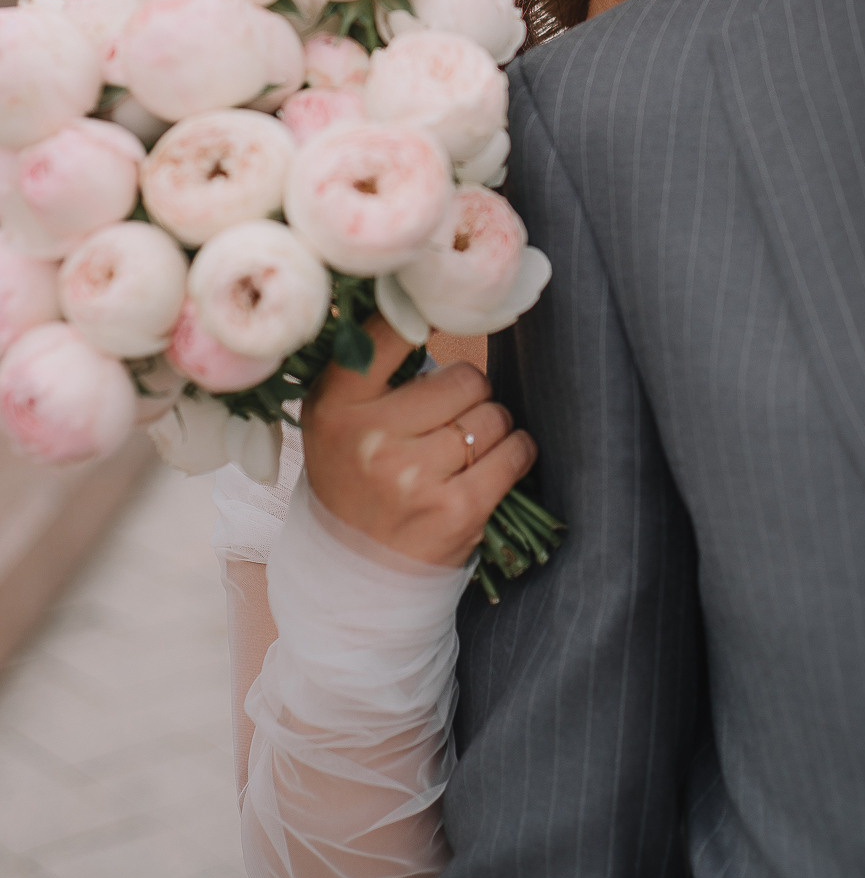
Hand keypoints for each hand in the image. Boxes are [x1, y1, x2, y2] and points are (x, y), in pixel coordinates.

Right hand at [301, 316, 536, 568]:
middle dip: (470, 395)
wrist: (355, 573)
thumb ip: (374, 369)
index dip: (426, 317)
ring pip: (493, 416)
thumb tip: (431, 304)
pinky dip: (516, 453)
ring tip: (466, 450)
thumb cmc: (357, 479)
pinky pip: (515, 453)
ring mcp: (414, 477)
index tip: (440, 316)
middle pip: (465, 378)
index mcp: (336, 404)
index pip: (392, 333)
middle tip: (451, 419)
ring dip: (493, 428)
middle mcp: (371, 438)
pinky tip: (496, 464)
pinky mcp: (457, 510)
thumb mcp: (339, 421)